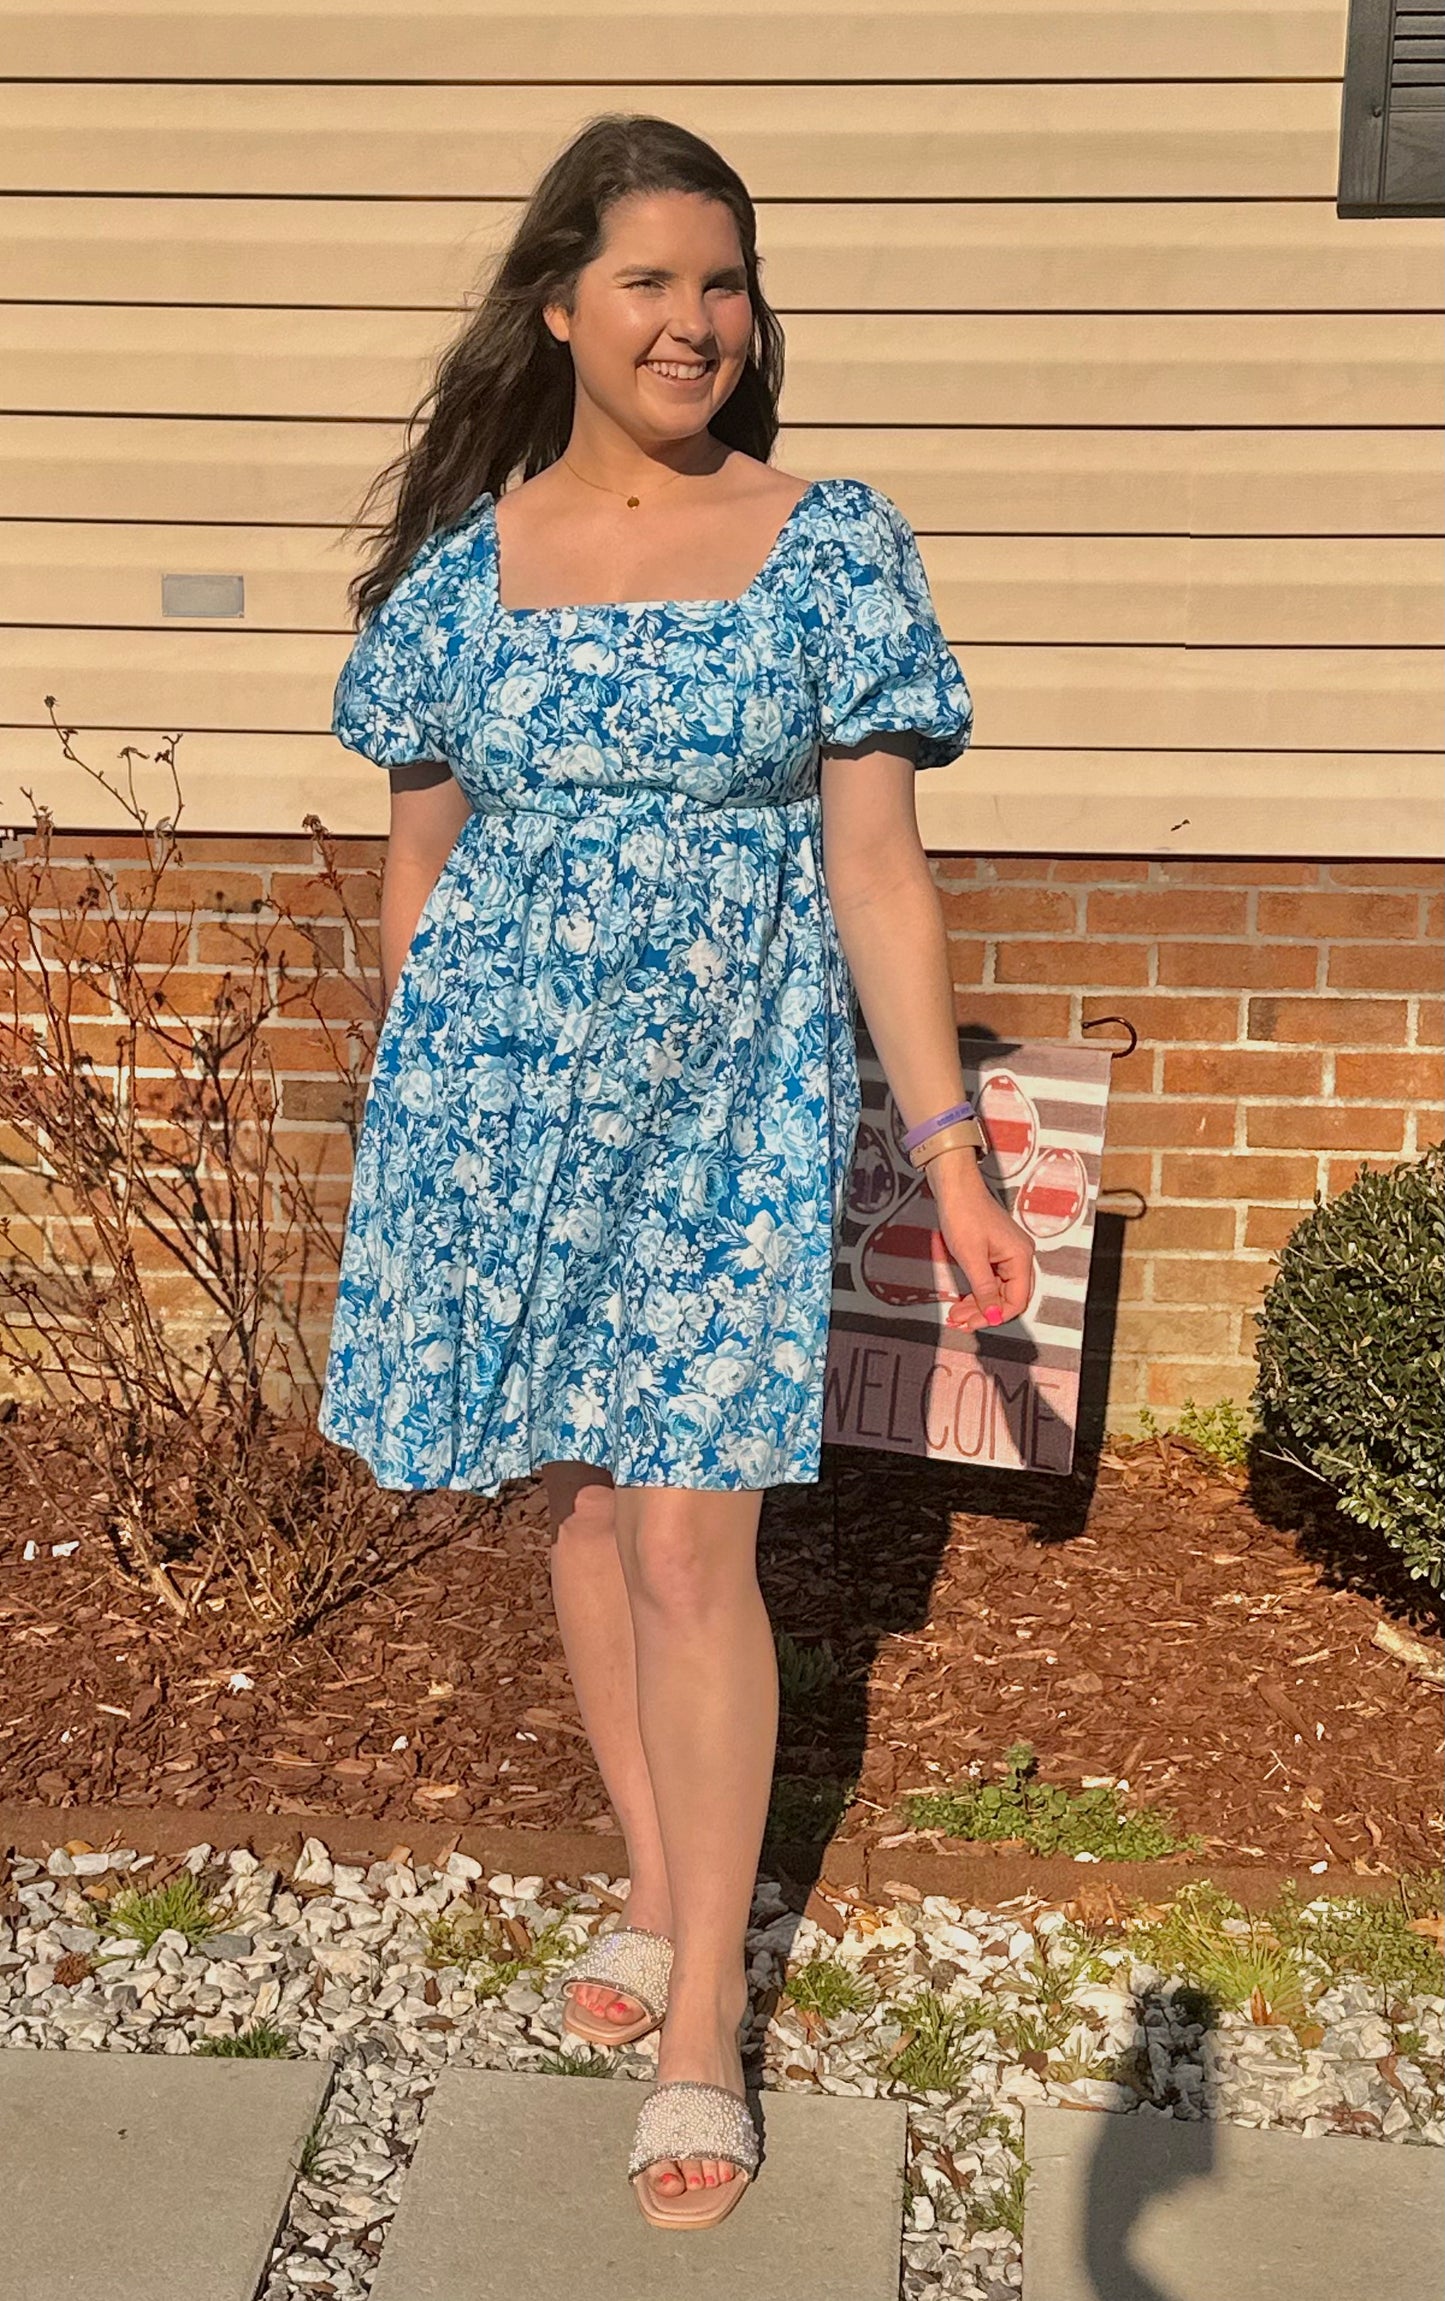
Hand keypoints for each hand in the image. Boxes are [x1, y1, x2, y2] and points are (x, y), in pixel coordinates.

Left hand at [928, 1156, 1035, 1331]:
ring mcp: (1008, 1252)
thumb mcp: (971, 1257)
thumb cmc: (963, 1213)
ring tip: (957, 1311)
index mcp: (1020, 1256)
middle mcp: (1019, 1255)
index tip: (974, 1323)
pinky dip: (977, 1289)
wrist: (954, 1186)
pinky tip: (963, 1297)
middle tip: (961, 1320)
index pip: (1018, 1300)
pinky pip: (992, 1278)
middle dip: (985, 1312)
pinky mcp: (996, 1249)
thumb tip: (993, 1315)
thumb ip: (983, 1289)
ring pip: (998, 1289)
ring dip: (979, 1303)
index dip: (995, 1316)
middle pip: (1009, 1296)